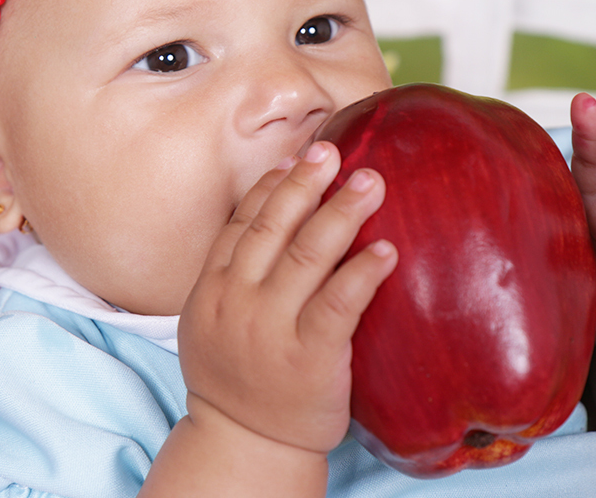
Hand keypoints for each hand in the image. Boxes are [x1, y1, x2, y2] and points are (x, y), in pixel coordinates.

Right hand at [178, 141, 396, 454]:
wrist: (245, 444)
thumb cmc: (237, 378)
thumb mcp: (209, 322)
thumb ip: (232, 274)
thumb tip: (271, 215)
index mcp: (210, 288)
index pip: (241, 223)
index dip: (271, 186)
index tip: (295, 158)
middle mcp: (236, 301)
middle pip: (273, 227)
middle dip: (305, 183)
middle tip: (334, 150)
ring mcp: (271, 328)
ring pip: (307, 255)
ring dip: (341, 212)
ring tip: (370, 182)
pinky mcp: (310, 356)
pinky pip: (340, 303)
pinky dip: (363, 271)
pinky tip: (386, 249)